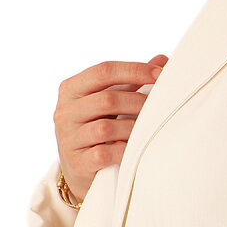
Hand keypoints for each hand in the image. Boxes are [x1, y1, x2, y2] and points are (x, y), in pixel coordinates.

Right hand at [54, 55, 167, 202]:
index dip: (134, 70)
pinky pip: (104, 153)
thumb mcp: (108, 99)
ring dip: (133, 127)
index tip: (161, 73)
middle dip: (138, 101)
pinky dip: (124, 150)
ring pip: (105, 128)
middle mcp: (64, 112)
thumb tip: (161, 59)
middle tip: (161, 106)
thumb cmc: (97, 124)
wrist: (79, 167)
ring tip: (148, 128)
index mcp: (71, 89)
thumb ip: (131, 80)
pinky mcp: (77, 163)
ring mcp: (68, 138)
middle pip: (107, 99)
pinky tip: (135, 148)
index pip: (104, 71)